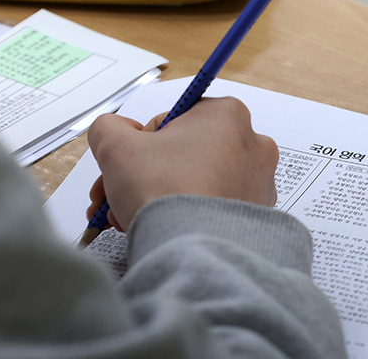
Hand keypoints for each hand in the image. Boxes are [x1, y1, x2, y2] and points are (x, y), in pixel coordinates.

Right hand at [86, 97, 278, 231]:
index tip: (128, 163)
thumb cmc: (165, 193)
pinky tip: (163, 226)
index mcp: (228, 115)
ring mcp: (259, 182)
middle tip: (122, 192)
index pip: (173, 120)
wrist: (193, 251)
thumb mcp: (116, 147)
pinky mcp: (256, 213)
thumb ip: (108, 128)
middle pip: (185, 153)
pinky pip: (214, 205)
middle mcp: (253, 145)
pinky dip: (187, 213)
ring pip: (198, 181)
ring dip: (162, 194)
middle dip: (147, 174)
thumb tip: (113, 130)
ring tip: (135, 215)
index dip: (142, 143)